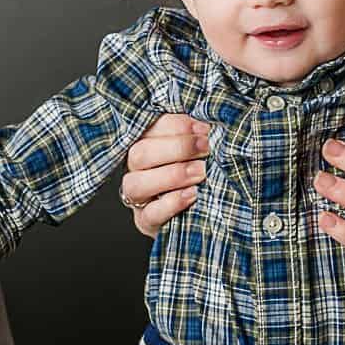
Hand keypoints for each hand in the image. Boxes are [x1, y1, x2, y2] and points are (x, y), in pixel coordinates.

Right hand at [118, 114, 208, 237]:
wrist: (203, 210)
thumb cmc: (200, 171)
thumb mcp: (199, 149)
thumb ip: (197, 135)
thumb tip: (208, 123)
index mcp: (144, 144)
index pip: (147, 129)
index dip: (175, 126)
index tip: (202, 129)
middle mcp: (135, 170)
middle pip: (139, 154)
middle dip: (176, 148)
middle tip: (205, 149)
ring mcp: (138, 197)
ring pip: (136, 183)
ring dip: (172, 175)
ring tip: (201, 172)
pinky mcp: (145, 222)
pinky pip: (150, 214)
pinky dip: (171, 203)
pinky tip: (192, 194)